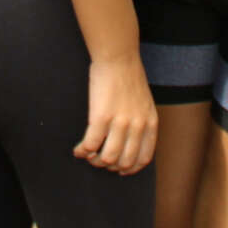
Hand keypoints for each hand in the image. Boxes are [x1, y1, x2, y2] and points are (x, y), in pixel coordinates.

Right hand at [75, 54, 156, 175]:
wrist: (118, 57)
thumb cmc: (129, 76)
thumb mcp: (145, 102)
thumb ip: (142, 122)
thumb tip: (132, 142)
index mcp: (150, 123)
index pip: (143, 158)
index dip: (130, 168)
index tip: (120, 169)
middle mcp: (137, 126)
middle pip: (124, 161)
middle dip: (111, 166)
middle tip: (100, 160)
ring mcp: (120, 122)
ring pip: (107, 158)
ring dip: (95, 161)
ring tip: (88, 155)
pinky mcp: (101, 117)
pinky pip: (90, 144)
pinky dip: (82, 151)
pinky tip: (77, 149)